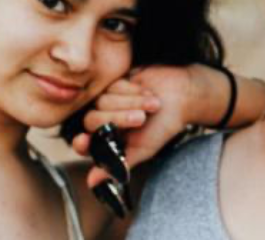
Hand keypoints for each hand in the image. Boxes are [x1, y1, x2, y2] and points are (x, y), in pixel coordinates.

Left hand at [72, 64, 220, 188]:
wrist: (183, 96)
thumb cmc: (164, 125)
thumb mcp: (143, 149)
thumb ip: (118, 165)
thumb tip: (91, 183)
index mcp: (107, 140)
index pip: (83, 144)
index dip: (82, 143)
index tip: (84, 140)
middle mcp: (104, 120)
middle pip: (92, 120)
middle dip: (119, 118)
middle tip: (142, 118)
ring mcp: (108, 99)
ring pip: (103, 101)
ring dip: (131, 103)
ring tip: (153, 104)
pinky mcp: (116, 81)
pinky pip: (113, 85)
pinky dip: (132, 90)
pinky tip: (147, 92)